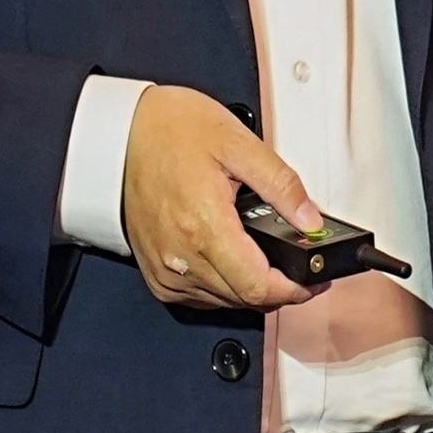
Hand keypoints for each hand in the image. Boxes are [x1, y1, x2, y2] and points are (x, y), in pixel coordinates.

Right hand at [121, 85, 319, 310]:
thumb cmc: (170, 130)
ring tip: (266, 257)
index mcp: (204, 226)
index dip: (294, 290)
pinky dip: (223, 288)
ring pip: (224, 302)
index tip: (312, 282)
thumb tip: (310, 220)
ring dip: (251, 288)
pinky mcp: (155, 273)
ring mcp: (165, 269)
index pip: (258, 285)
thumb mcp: (238, 143)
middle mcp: (181, 257)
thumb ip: (281, 185)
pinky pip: (198, 298)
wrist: (120, 134)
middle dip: (280, 288)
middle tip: (299, 268)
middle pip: (244, 299)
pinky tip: (232, 262)